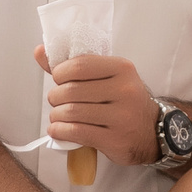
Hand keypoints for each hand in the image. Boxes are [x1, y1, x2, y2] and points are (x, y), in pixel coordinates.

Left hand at [33, 47, 157, 164]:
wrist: (152, 131)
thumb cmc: (123, 101)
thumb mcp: (107, 77)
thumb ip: (73, 66)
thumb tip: (39, 51)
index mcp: (122, 68)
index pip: (78, 65)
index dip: (59, 73)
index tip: (59, 80)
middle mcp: (124, 90)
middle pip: (71, 90)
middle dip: (55, 97)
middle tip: (57, 102)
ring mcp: (121, 116)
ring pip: (71, 112)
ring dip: (55, 116)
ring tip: (57, 117)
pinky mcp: (114, 139)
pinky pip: (76, 132)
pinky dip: (59, 131)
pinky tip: (58, 130)